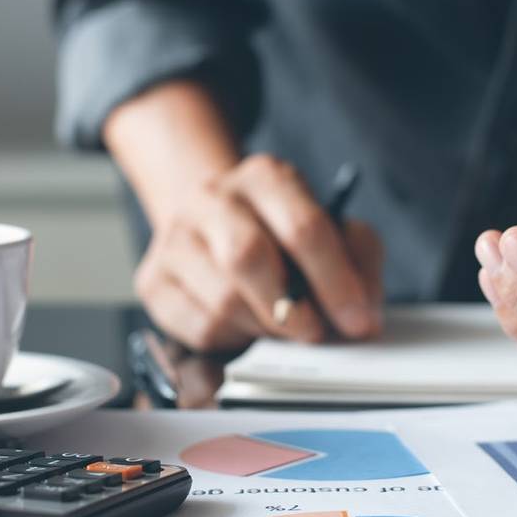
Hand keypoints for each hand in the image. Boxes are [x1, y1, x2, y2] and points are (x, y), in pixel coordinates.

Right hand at [136, 153, 382, 351]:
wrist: (214, 221)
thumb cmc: (283, 233)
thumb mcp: (334, 230)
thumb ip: (359, 262)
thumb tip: (363, 315)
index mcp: (265, 177)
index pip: (302, 227)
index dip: (335, 282)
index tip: (358, 321)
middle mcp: (213, 198)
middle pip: (248, 257)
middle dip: (291, 308)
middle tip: (316, 333)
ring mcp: (175, 238)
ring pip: (222, 301)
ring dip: (264, 328)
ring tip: (282, 326)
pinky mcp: (154, 280)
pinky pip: (199, 328)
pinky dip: (233, 340)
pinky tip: (246, 325)